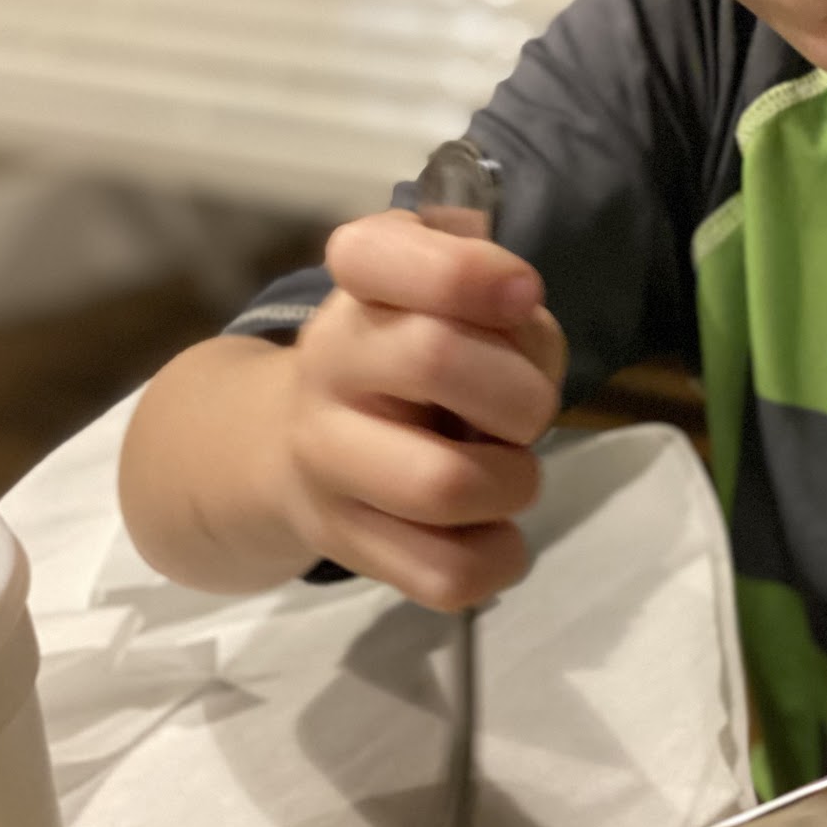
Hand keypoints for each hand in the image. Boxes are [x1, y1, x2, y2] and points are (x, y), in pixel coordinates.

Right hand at [281, 208, 566, 609]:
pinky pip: (447, 572)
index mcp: (356, 287)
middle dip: (521, 392)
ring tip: (507, 472)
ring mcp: (326, 462)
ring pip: (444, 485)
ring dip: (514, 482)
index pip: (376, 254)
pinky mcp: (345, 544)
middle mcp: (326, 364)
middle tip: (527, 413)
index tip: (522, 292)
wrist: (299, 448)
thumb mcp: (449, 301)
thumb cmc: (409, 358)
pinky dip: (498, 558)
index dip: (465, 272)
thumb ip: (498, 301)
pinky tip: (491, 529)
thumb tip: (519, 318)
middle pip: (434, 358)